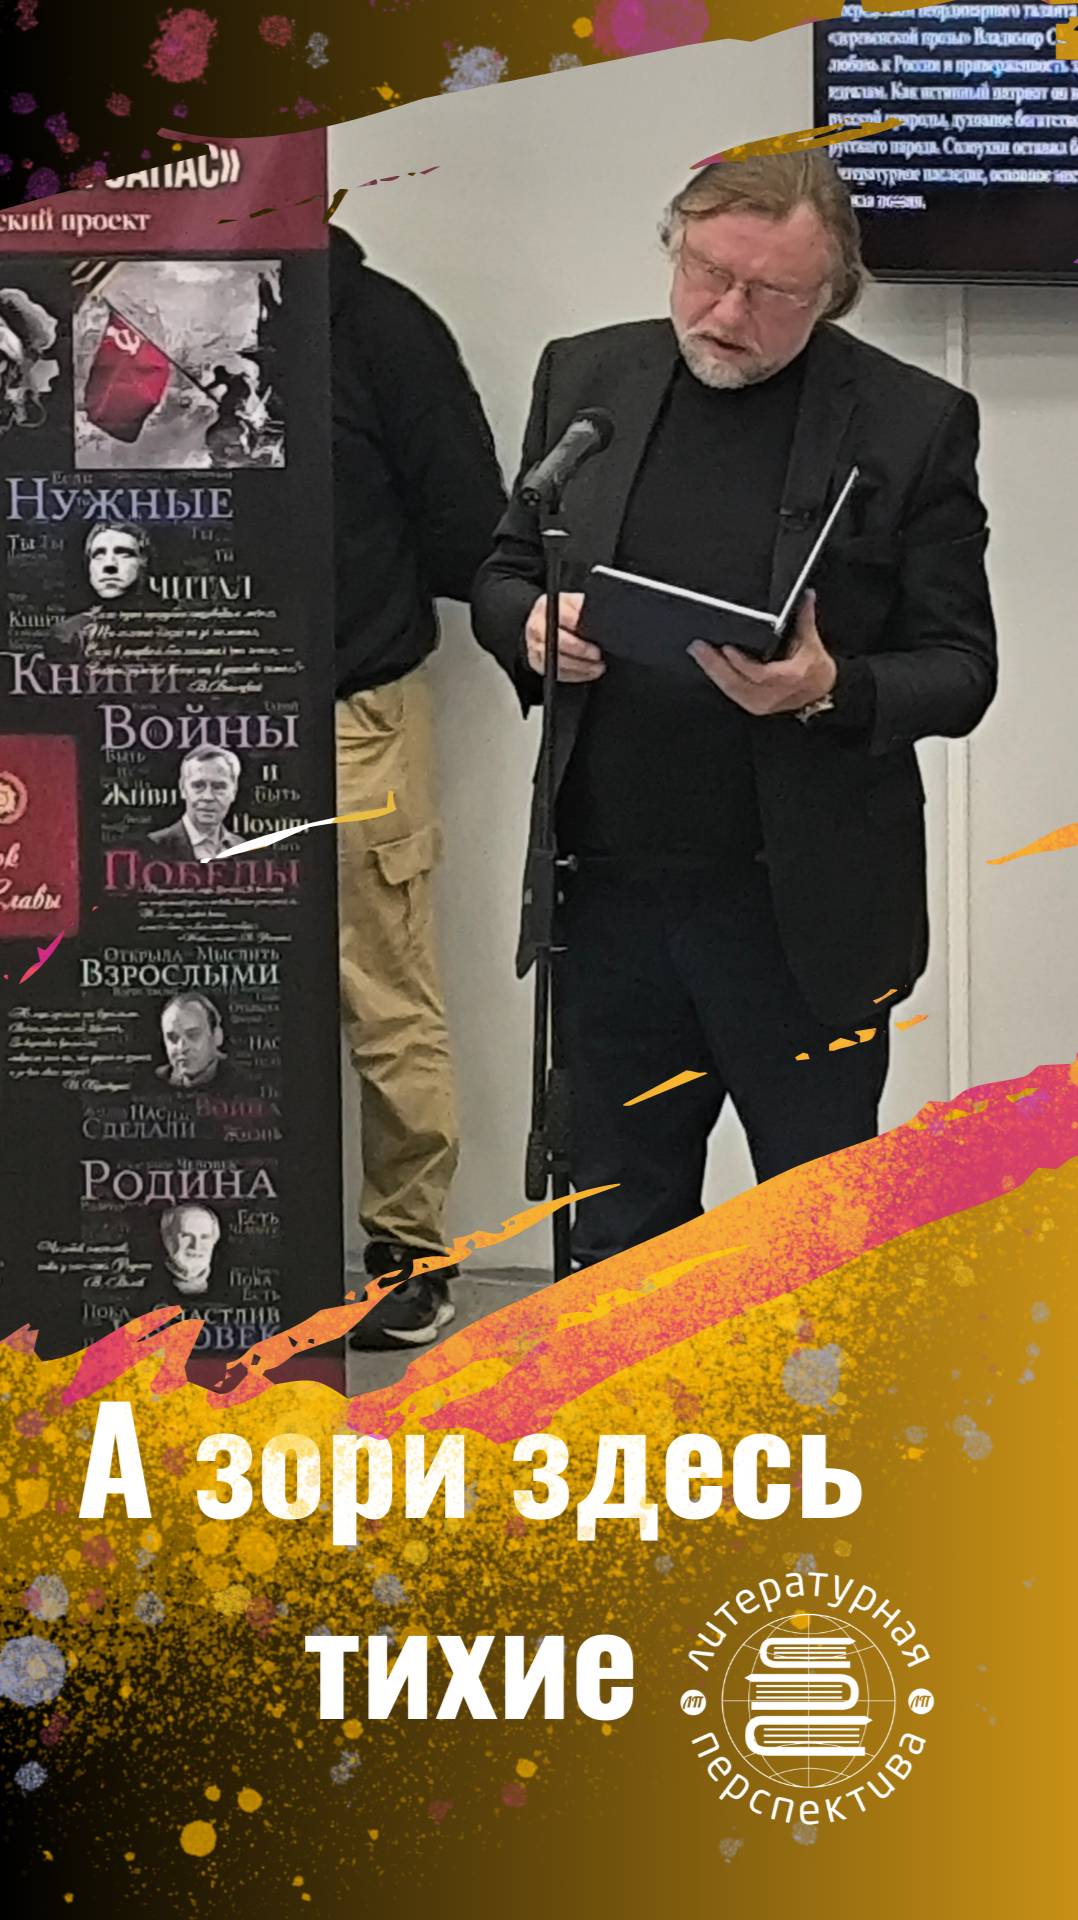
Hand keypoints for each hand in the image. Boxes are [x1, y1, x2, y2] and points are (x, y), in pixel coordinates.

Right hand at [524, 591, 604, 682]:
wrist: (548, 624)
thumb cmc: (566, 615)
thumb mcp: (575, 605)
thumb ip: (583, 608)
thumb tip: (601, 617)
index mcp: (546, 606)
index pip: (563, 617)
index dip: (581, 627)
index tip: (596, 635)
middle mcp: (536, 625)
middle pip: (557, 640)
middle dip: (581, 650)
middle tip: (597, 655)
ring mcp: (534, 645)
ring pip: (556, 660)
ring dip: (580, 666)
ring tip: (597, 667)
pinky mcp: (537, 662)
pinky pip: (555, 672)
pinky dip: (574, 675)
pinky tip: (587, 672)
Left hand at [688, 589, 836, 715]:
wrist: (820, 694)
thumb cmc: (816, 671)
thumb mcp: (812, 643)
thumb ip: (805, 617)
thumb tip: (806, 594)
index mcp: (787, 678)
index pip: (759, 674)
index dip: (740, 663)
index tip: (726, 648)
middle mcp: (771, 694)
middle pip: (736, 683)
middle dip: (715, 665)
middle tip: (698, 648)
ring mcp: (760, 703)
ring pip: (730, 690)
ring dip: (712, 672)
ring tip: (698, 653)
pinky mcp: (752, 706)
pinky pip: (731, 693)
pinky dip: (718, 679)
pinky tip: (708, 666)